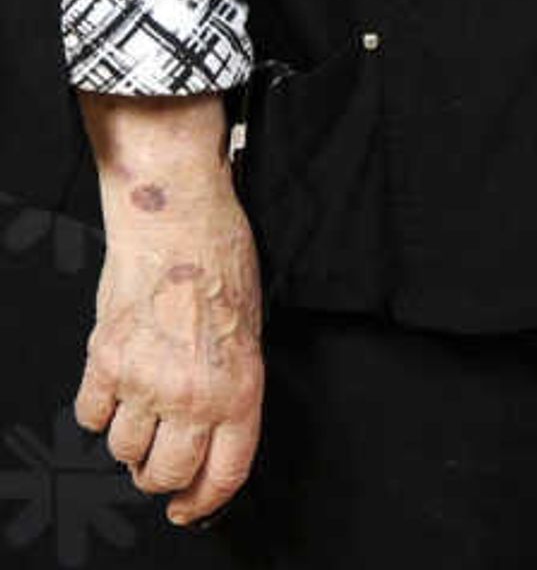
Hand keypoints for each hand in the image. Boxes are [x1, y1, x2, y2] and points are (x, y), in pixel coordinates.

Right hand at [77, 98, 263, 526]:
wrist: (180, 222)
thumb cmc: (224, 267)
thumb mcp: (251, 336)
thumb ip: (232, 391)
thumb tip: (212, 438)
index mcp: (239, 389)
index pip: (223, 473)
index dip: (204, 501)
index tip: (190, 510)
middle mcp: (191, 394)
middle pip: (164, 474)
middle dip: (161, 478)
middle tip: (162, 464)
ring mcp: (143, 380)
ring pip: (123, 451)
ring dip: (130, 444)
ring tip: (144, 414)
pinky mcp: (104, 362)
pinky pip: (91, 417)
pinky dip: (100, 412)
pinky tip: (117, 389)